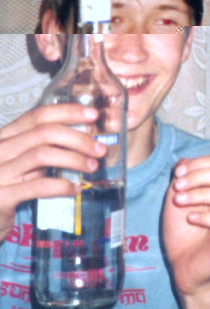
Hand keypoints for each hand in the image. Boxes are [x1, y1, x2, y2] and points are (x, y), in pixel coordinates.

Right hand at [0, 104, 105, 242]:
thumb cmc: (5, 187)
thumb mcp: (20, 163)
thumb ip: (40, 150)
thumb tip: (82, 139)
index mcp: (5, 136)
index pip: (38, 115)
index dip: (68, 112)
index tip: (93, 115)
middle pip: (45, 132)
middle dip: (78, 138)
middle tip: (100, 149)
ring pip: (43, 155)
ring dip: (74, 159)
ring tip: (92, 167)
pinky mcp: (2, 196)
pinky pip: (38, 186)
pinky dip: (61, 186)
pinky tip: (76, 189)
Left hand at [162, 156, 209, 299]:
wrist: (182, 267)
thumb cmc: (182, 233)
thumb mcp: (176, 200)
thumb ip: (181, 179)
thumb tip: (185, 161)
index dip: (201, 162)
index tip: (178, 173)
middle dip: (201, 175)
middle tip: (178, 187)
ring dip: (201, 194)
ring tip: (180, 201)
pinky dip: (207, 216)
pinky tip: (191, 219)